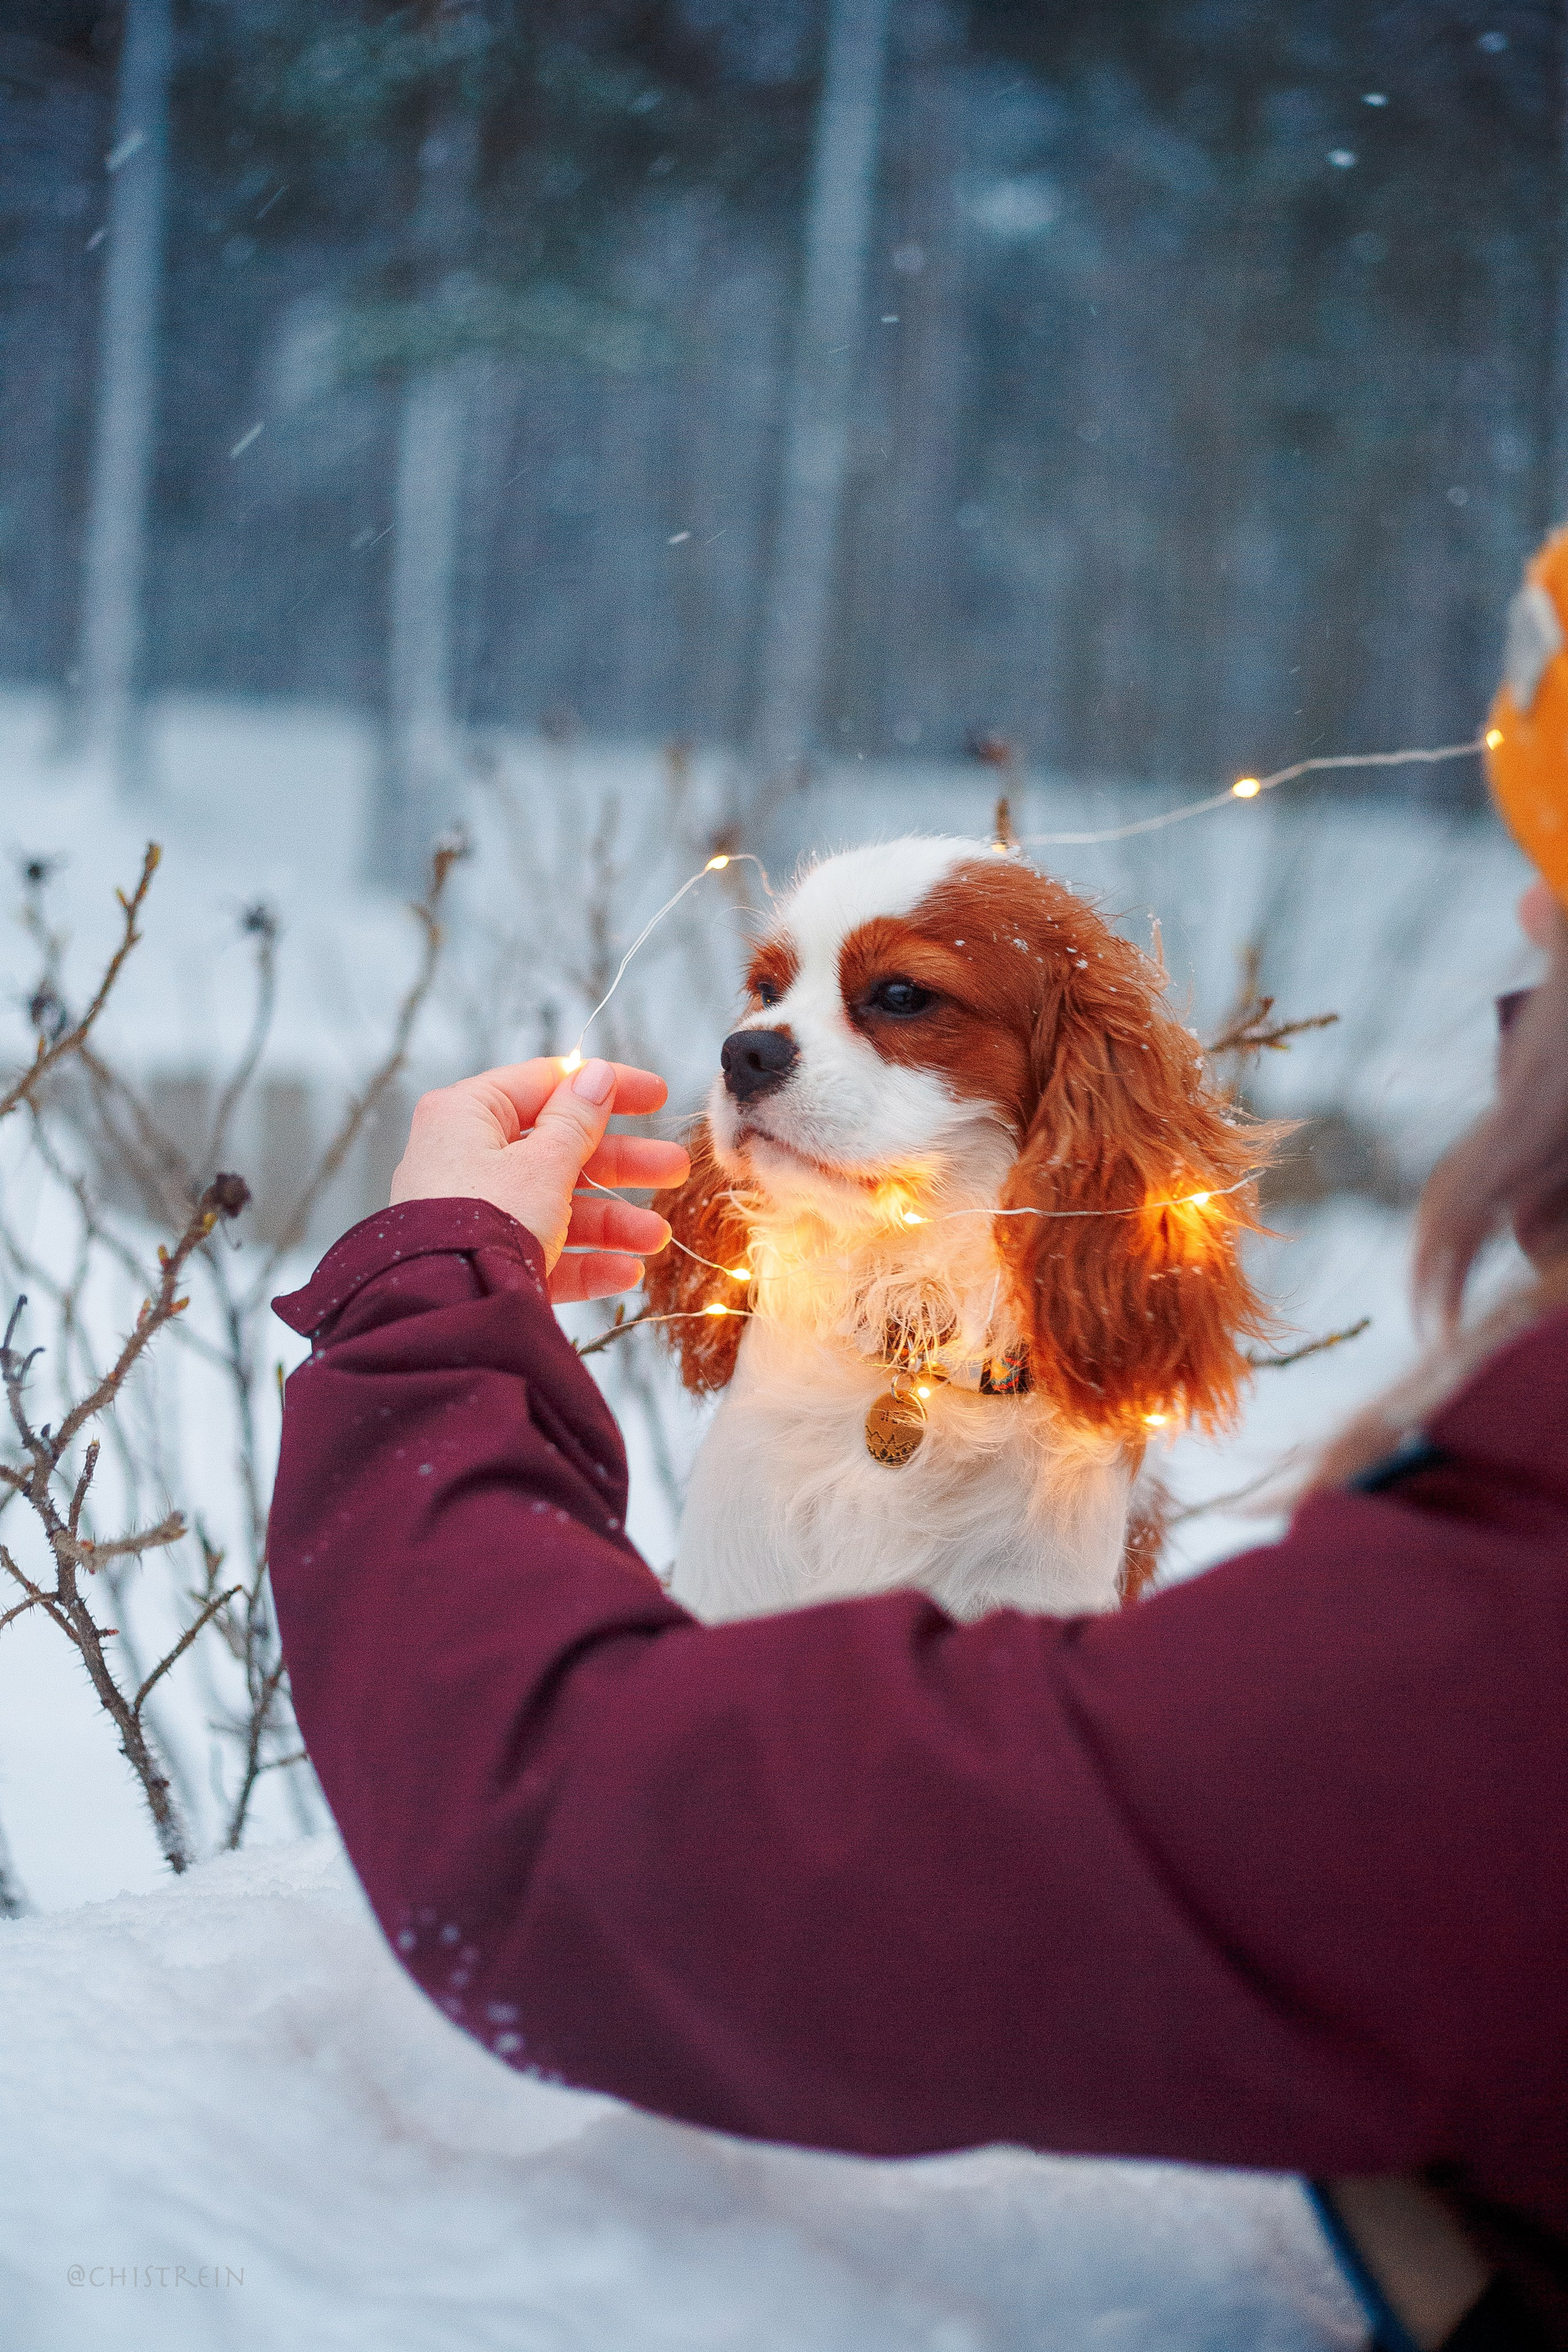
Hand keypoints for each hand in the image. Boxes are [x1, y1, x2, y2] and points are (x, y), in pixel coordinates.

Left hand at [390, 1058, 689, 1303]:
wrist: (445, 1310)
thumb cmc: (485, 1219)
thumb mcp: (542, 1162)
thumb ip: (576, 1121)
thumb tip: (597, 1075)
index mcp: (467, 1115)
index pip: (546, 1083)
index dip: (606, 1087)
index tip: (657, 1095)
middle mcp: (465, 1159)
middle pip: (560, 1150)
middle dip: (624, 1165)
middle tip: (674, 1168)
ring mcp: (474, 1213)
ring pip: (557, 1206)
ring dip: (613, 1221)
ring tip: (657, 1237)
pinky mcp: (483, 1262)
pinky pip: (542, 1253)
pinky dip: (585, 1262)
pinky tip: (626, 1271)